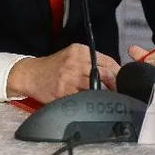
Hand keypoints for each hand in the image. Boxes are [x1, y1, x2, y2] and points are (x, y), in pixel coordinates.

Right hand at [6, 44, 120, 103]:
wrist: (31, 74)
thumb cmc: (53, 67)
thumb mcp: (72, 55)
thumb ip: (91, 61)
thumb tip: (115, 74)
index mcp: (80, 51)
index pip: (109, 62)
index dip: (119, 74)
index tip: (123, 82)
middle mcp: (76, 63)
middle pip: (107, 75)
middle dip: (116, 86)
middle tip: (118, 93)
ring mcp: (70, 78)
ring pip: (98, 88)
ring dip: (105, 95)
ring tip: (105, 99)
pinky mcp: (65, 93)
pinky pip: (85, 99)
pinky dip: (90, 102)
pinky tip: (90, 103)